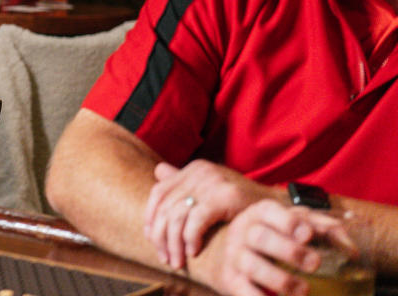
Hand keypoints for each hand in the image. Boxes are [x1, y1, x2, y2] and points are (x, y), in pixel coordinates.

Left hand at [145, 159, 276, 269]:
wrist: (279, 208)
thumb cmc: (243, 203)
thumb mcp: (212, 189)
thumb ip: (184, 182)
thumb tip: (157, 171)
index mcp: (193, 169)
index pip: (159, 192)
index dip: (151, 217)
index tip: (152, 239)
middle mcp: (199, 172)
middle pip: (165, 207)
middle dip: (160, 236)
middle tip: (165, 257)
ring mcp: (212, 182)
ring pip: (177, 216)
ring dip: (174, 244)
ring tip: (178, 261)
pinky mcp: (224, 196)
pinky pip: (196, 221)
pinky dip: (190, 239)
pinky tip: (194, 252)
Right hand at [202, 199, 355, 295]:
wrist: (232, 252)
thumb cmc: (273, 236)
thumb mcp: (294, 225)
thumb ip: (323, 229)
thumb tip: (351, 250)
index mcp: (259, 214)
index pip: (269, 211)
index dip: (288, 223)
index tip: (308, 235)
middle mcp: (243, 231)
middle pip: (260, 237)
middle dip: (288, 251)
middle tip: (315, 264)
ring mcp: (235, 256)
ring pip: (251, 265)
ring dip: (280, 279)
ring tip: (304, 291)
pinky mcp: (231, 279)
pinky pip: (243, 290)